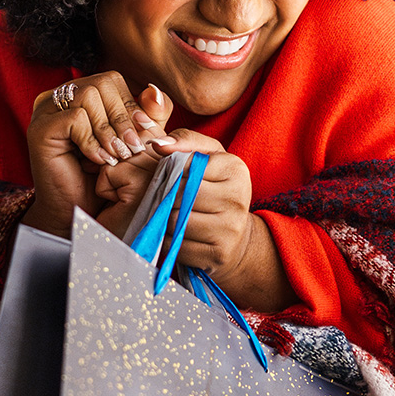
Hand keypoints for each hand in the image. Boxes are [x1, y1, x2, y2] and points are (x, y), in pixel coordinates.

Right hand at [23, 75, 171, 236]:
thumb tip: (155, 90)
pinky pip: (75, 118)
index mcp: (79, 94)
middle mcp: (59, 96)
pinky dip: (92, 140)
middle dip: (123, 117)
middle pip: (101, 83)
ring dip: (108, 129)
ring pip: (88, 95)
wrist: (77, 213)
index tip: (145, 132)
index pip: (111, 80)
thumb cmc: (104, 179)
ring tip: (115, 155)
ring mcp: (45, 110)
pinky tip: (98, 160)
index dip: (131, 105)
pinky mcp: (39, 128)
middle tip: (131, 148)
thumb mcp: (134, 142)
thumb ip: (148, 116)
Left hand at [149, 131, 296, 312]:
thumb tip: (157, 144)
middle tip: (164, 197)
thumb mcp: (208, 157)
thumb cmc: (216, 189)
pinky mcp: (219, 254)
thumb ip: (184, 141)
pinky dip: (168, 239)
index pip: (186, 166)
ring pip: (175, 220)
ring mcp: (230, 229)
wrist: (236, 236)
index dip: (172, 171)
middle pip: (180, 194)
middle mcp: (237, 199)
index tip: (173, 175)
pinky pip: (177, 245)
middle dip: (166, 196)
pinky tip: (173, 233)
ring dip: (164, 218)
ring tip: (168, 214)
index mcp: (235, 169)